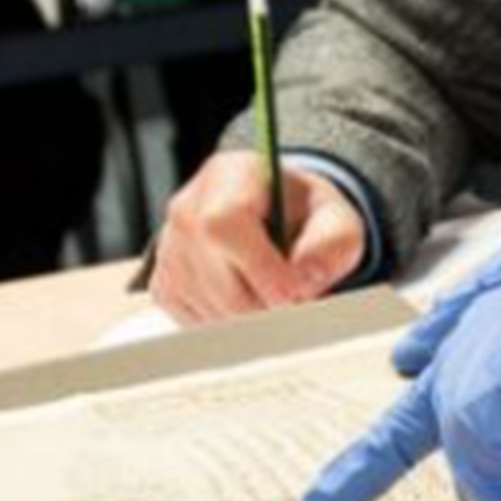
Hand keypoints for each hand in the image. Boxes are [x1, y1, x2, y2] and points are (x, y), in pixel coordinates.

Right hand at [149, 152, 367, 324]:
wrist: (279, 220)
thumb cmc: (304, 217)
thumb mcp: (335, 219)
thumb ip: (332, 244)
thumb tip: (305, 280)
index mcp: (231, 176)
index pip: (226, 222)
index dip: (261, 268)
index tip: (295, 293)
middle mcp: (189, 208)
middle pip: (217, 276)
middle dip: (264, 305)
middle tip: (294, 304)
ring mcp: (170, 248)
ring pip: (208, 307)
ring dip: (250, 320)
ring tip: (274, 297)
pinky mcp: (164, 283)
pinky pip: (196, 322)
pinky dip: (229, 324)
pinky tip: (248, 301)